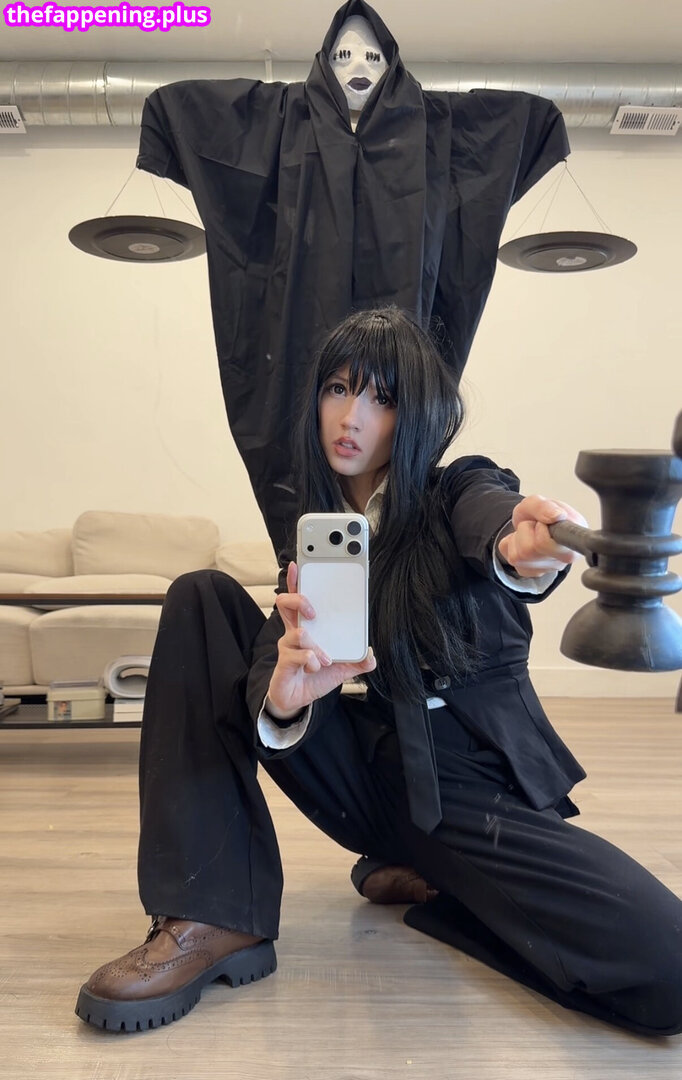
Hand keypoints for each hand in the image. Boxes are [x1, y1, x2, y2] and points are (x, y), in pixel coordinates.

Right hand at [266, 561, 376, 718]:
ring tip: (325, 659)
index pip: (298, 599)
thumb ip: (358, 661)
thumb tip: (371, 654)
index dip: (295, 581)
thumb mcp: (342, 668)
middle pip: (286, 603)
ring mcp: (287, 646)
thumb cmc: (314, 676)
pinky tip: (315, 667)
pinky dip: (312, 661)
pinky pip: (299, 655)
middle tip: (314, 612)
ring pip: (299, 633)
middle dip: (300, 600)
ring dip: (316, 646)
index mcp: (306, 627)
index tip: (297, 565)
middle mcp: (293, 632)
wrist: (297, 700)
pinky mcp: (284, 662)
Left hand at [497, 495, 586, 578]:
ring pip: (519, 555)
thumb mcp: (539, 501)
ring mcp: (545, 569)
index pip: (551, 543)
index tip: (543, 523)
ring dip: (518, 536)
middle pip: (531, 549)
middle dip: (527, 530)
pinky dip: (510, 544)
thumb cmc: (542, 514)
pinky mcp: (528, 572)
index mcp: (573, 542)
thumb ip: (546, 506)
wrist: (530, 520)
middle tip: (535, 524)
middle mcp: (562, 560)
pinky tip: (522, 541)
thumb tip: (556, 516)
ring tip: (529, 531)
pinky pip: (509, 556)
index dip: (542, 529)